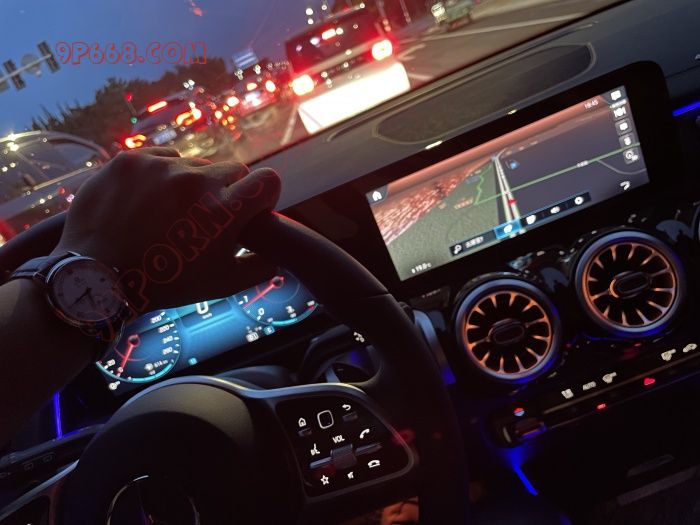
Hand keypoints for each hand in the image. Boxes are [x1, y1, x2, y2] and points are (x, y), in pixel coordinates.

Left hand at [52, 148, 280, 311]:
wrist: (98, 277)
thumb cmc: (164, 283)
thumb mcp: (221, 284)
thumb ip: (259, 267)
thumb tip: (277, 255)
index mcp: (223, 213)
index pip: (268, 181)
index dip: (262, 196)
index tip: (249, 210)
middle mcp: (196, 182)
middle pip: (232, 170)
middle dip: (227, 191)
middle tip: (205, 217)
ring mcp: (161, 167)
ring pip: (195, 164)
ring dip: (192, 183)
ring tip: (170, 212)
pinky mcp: (131, 160)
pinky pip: (163, 158)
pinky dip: (162, 175)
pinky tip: (149, 200)